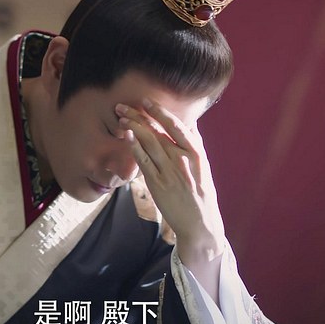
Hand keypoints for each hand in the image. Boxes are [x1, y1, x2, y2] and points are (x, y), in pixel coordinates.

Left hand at [115, 100, 225, 261]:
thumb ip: (195, 144)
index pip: (176, 125)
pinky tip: (126, 135)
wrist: (200, 223)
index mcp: (196, 152)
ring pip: (149, 142)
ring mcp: (170, 170)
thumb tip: (191, 123)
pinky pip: (144, 161)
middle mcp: (183, 158)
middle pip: (158, 130)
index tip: (146, 101)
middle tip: (122, 105)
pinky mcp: (158, 184)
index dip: (159, 111)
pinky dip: (134, 146)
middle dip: (139, 115)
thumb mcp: (204, 166)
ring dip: (133, 126)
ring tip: (120, 117)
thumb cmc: (201, 194)